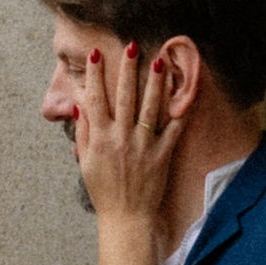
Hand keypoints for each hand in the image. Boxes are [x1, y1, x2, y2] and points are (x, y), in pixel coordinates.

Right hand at [70, 40, 177, 226]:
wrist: (125, 218)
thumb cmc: (104, 190)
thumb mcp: (86, 162)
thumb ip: (84, 133)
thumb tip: (80, 107)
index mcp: (100, 138)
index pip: (95, 99)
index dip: (95, 74)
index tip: (96, 53)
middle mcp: (121, 138)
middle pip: (124, 96)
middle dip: (127, 69)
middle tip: (131, 46)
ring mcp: (143, 146)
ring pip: (149, 107)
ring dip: (154, 82)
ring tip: (159, 60)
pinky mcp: (162, 155)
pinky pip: (174, 130)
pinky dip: (181, 111)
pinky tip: (185, 92)